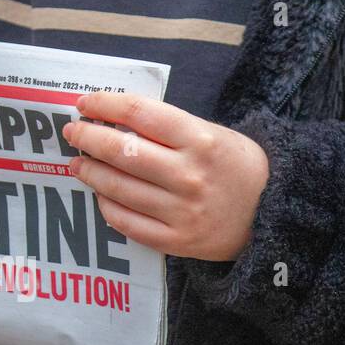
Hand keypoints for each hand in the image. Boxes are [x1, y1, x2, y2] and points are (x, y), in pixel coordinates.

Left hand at [61, 92, 269, 261]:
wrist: (272, 212)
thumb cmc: (234, 165)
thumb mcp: (211, 133)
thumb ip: (167, 127)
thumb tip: (113, 118)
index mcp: (201, 139)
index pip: (141, 113)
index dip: (106, 104)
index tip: (85, 104)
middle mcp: (189, 175)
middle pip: (123, 151)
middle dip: (89, 138)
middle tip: (73, 132)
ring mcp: (181, 211)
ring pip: (118, 188)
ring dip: (90, 173)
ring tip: (79, 164)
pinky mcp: (176, 241)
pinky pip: (127, 222)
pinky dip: (107, 205)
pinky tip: (101, 193)